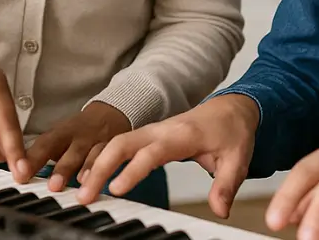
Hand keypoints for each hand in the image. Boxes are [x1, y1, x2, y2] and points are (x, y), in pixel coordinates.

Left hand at [22, 101, 130, 191]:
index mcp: (60, 134)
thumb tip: (19, 173)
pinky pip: (110, 155)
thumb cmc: (78, 132)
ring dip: (85, 170)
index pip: (43, 146)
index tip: (22, 175)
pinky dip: (105, 166)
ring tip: (81, 186)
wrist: (110, 112)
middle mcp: (77, 136)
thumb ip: (40, 155)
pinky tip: (101, 177)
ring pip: (91, 154)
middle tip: (53, 186)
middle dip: (61, 169)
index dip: (32, 160)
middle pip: (69, 150)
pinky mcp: (113, 145)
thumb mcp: (58, 138)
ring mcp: (95, 141)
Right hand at [76, 93, 259, 217]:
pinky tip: (89, 178)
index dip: (133, 171)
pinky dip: (100, 159)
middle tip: (85, 195)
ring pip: (115, 143)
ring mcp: (151, 131)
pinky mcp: (146, 136)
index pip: (152, 152)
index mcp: (182, 135)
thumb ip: (226, 185)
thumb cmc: (232, 132)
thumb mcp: (238, 160)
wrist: (230, 109)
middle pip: (122, 143)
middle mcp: (161, 130)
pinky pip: (118, 144)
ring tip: (81, 191)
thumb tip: (220, 210)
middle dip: (100, 167)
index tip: (116, 190)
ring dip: (96, 165)